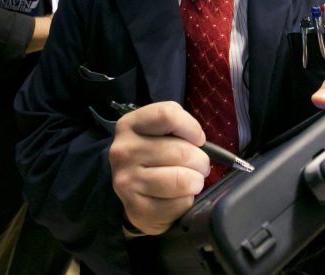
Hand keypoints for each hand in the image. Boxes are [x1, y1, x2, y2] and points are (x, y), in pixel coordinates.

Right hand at [108, 102, 210, 234]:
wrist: (134, 195)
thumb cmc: (155, 158)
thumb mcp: (159, 134)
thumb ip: (178, 130)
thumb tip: (201, 143)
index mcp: (130, 125)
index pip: (168, 115)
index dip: (191, 127)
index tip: (198, 140)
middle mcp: (124, 151)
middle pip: (181, 151)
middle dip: (201, 161)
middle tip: (200, 166)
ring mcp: (127, 181)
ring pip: (183, 179)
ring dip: (196, 182)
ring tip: (192, 181)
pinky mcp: (137, 208)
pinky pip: (180, 203)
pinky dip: (187, 201)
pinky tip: (177, 198)